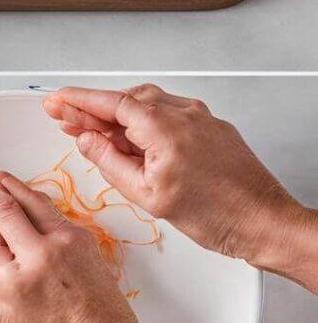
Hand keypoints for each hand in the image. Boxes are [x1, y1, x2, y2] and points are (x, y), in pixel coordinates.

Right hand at [42, 85, 310, 272]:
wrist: (265, 222)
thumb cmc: (216, 214)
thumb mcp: (148, 195)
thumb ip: (111, 161)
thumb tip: (87, 141)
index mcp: (164, 128)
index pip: (110, 103)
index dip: (78, 100)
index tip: (57, 99)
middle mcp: (183, 113)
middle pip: (126, 100)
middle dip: (93, 108)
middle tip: (65, 117)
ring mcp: (199, 117)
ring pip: (147, 104)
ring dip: (117, 115)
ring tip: (94, 132)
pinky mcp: (210, 126)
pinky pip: (167, 114)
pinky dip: (142, 121)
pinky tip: (131, 139)